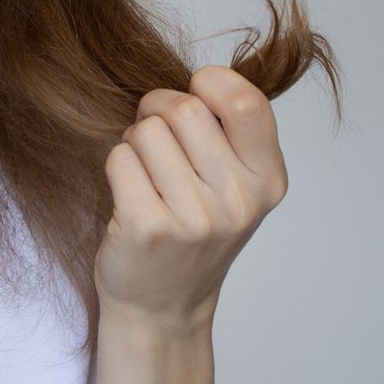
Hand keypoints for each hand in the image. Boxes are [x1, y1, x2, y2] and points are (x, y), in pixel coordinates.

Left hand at [95, 65, 288, 337]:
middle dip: (157, 108)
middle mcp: (238, 201)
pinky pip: (119, 158)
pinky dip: (116, 166)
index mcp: (267, 180)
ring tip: (145, 173)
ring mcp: (194, 218)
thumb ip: (231, 132)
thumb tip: (204, 76)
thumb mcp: (235, 186)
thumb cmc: (192, 231)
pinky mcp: (148, 228)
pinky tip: (129, 194)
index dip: (209, 83)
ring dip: (135, 141)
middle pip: (184, 108)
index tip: (195, 96)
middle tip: (155, 137)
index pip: (246, 102)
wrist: (162, 306)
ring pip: (146, 130)